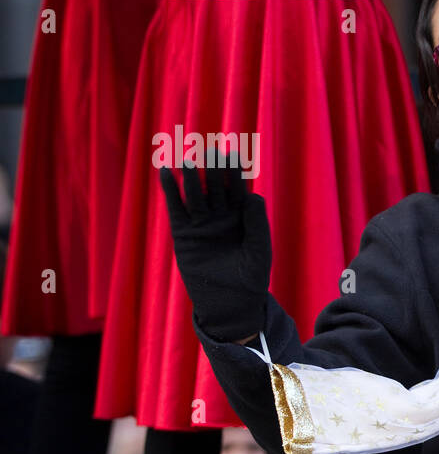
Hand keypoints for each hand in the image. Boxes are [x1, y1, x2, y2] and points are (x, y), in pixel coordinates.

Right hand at [160, 159, 271, 342]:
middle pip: (216, 187)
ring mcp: (202, 224)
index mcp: (242, 218)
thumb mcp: (259, 252)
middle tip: (208, 149)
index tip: (232, 154)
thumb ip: (257, 224)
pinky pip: (176, 209)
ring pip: (195, 195)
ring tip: (187, 160)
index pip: (238, 189)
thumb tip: (253, 195)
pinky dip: (170, 191)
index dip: (234, 172)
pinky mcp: (184, 234)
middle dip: (212, 170)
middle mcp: (221, 217)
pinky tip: (164, 172)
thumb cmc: (251, 279)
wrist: (230, 304)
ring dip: (191, 177)